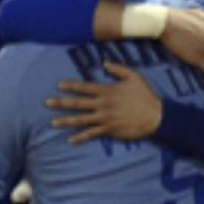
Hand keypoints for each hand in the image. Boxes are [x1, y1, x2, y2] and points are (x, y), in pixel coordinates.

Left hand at [46, 62, 161, 143]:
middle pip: (77, 103)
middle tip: (46, 103)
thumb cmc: (146, 95)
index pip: (84, 87)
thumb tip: (104, 62)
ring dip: (65, 121)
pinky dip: (80, 137)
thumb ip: (118, 68)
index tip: (58, 86)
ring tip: (52, 123)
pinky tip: (69, 140)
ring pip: (81, 120)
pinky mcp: (109, 130)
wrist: (157, 116)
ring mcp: (105, 118)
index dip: (71, 86)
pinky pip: (91, 134)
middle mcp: (102, 105)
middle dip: (61, 103)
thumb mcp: (134, 76)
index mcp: (107, 91)